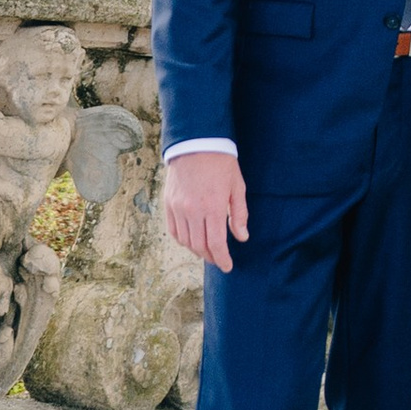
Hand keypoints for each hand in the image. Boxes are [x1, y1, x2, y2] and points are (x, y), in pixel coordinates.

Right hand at [163, 147, 249, 271]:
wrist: (196, 142)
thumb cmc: (221, 163)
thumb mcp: (237, 186)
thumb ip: (239, 214)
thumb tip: (242, 237)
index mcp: (212, 206)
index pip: (216, 243)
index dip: (222, 259)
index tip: (228, 266)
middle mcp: (192, 210)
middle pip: (199, 245)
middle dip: (211, 257)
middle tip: (219, 260)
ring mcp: (178, 207)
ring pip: (185, 241)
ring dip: (197, 250)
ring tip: (207, 251)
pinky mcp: (168, 203)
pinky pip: (174, 230)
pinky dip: (183, 240)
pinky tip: (192, 241)